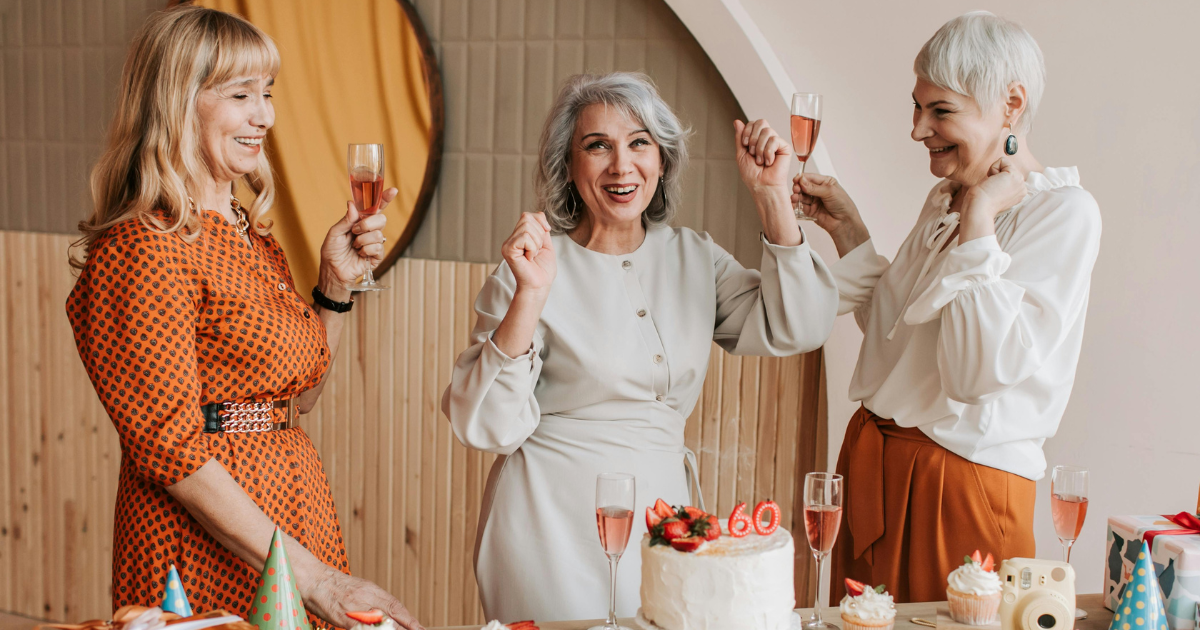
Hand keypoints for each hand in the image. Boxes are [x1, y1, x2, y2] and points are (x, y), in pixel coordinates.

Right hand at [302, 568, 422, 629]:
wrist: (315, 579)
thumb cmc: (336, 587)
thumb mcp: (359, 589)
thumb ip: (373, 600)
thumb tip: (387, 611)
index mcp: (372, 590)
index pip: (395, 605)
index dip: (408, 618)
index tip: (419, 627)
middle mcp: (367, 597)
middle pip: (392, 613)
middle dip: (406, 626)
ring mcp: (357, 607)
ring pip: (380, 621)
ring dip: (392, 629)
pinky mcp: (345, 616)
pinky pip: (362, 628)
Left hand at [319, 189, 395, 292]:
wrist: (333, 271)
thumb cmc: (332, 251)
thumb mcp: (334, 233)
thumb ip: (345, 219)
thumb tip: (352, 204)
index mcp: (360, 221)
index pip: (375, 208)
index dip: (385, 198)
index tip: (392, 191)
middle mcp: (370, 230)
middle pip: (381, 219)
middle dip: (367, 224)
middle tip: (355, 231)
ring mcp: (374, 243)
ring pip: (378, 234)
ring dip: (362, 240)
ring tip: (354, 246)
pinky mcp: (377, 256)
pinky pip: (378, 247)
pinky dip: (365, 250)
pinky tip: (359, 254)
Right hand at [503, 212, 555, 295]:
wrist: (539, 286)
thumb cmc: (542, 269)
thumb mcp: (546, 244)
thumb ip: (541, 229)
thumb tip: (539, 214)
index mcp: (519, 237)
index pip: (528, 216)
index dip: (540, 222)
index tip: (546, 233)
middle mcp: (511, 239)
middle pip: (527, 218)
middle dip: (539, 234)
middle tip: (536, 251)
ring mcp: (508, 244)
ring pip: (527, 227)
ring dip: (536, 243)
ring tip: (533, 255)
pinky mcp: (508, 250)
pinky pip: (524, 237)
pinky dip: (532, 248)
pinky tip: (529, 258)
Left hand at [734, 119, 791, 194]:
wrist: (762, 185)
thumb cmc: (752, 174)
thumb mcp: (741, 154)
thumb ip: (740, 137)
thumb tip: (737, 121)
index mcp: (757, 139)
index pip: (753, 123)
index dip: (747, 131)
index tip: (745, 145)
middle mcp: (767, 139)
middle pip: (761, 122)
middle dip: (753, 138)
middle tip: (753, 153)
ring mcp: (776, 142)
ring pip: (767, 131)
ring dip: (759, 149)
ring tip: (761, 160)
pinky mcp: (785, 147)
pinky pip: (774, 140)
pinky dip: (768, 152)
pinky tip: (770, 162)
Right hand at [793, 173, 869, 256]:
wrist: (844, 222)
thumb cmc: (843, 205)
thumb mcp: (829, 192)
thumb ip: (814, 187)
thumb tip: (801, 181)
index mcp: (825, 182)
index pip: (811, 177)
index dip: (802, 178)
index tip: (796, 180)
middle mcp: (818, 190)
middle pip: (804, 186)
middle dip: (798, 187)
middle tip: (796, 189)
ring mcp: (814, 200)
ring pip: (801, 196)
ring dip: (796, 196)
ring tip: (794, 197)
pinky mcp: (810, 210)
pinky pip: (800, 206)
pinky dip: (796, 204)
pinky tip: (794, 204)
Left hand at [962, 157, 1026, 225]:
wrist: (979, 208)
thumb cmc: (982, 203)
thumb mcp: (996, 193)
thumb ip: (1001, 185)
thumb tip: (997, 176)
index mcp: (1019, 194)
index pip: (1009, 176)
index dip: (997, 180)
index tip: (993, 192)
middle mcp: (1022, 188)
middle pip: (1008, 169)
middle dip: (996, 175)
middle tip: (992, 189)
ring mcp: (1020, 182)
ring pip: (1005, 164)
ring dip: (994, 173)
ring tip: (992, 186)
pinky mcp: (1014, 175)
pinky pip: (1002, 160)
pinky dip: (993, 168)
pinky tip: (991, 181)